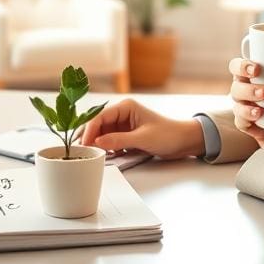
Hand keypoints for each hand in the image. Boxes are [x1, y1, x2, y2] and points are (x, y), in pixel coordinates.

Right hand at [79, 98, 204, 159]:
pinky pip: (110, 141)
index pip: (100, 117)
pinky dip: (105, 148)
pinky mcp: (126, 136)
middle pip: (98, 125)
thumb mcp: (142, 138)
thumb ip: (119, 140)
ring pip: (102, 134)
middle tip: (80, 151)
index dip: (89, 130)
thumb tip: (97, 142)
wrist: (184, 141)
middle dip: (89, 137)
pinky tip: (104, 156)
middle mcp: (122, 114)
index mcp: (126, 107)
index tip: (83, 144)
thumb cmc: (168, 134)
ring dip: (97, 143)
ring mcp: (123, 125)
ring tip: (89, 155)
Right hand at [229, 57, 263, 147]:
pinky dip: (248, 118)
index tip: (258, 68)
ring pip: (237, 103)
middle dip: (248, 88)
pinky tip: (258, 116)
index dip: (242, 66)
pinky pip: (241, 122)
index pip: (237, 67)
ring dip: (249, 104)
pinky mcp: (250, 126)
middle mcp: (244, 91)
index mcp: (251, 76)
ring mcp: (245, 108)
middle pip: (236, 86)